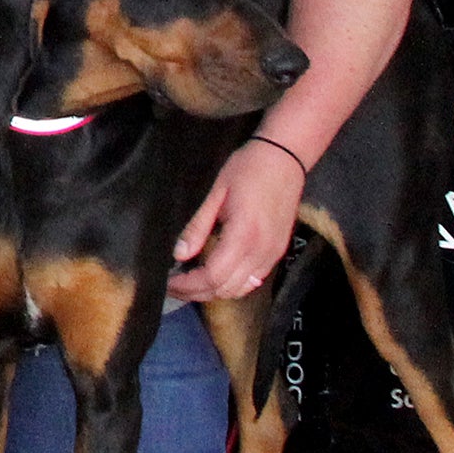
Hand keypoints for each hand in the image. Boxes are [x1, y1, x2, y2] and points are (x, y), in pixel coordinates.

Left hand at [168, 139, 303, 302]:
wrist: (284, 159)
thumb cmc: (247, 169)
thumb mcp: (215, 192)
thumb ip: (197, 226)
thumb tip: (178, 254)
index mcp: (243, 236)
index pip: (213, 276)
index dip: (188, 285)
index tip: (168, 283)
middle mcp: (261, 252)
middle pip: (226, 289)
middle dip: (197, 293)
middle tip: (173, 287)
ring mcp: (272, 254)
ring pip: (241, 289)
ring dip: (215, 292)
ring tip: (190, 284)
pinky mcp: (278, 252)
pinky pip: (254, 280)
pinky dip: (233, 285)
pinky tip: (217, 277)